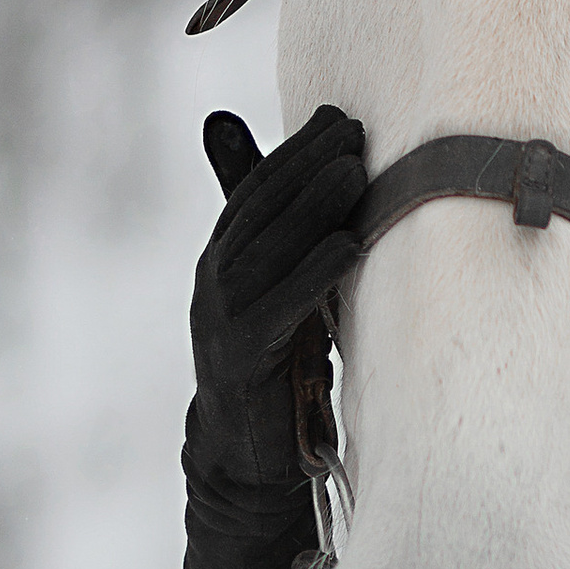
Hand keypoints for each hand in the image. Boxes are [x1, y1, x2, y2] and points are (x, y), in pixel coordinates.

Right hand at [185, 105, 368, 502]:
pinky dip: (316, 272)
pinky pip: (283, 306)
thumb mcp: (281, 293)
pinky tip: (349, 244)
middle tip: (352, 127)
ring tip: (355, 169)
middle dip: (306, 163)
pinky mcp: (243, 357)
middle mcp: (214, 278)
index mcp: (222, 257)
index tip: (337, 116)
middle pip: (261, 209)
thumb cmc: (275, 363)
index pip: (255, 189)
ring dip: (313, 205)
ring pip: (269, 248)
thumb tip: (322, 186)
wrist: (244, 451)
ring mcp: (222, 317)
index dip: (294, 150)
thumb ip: (291, 244)